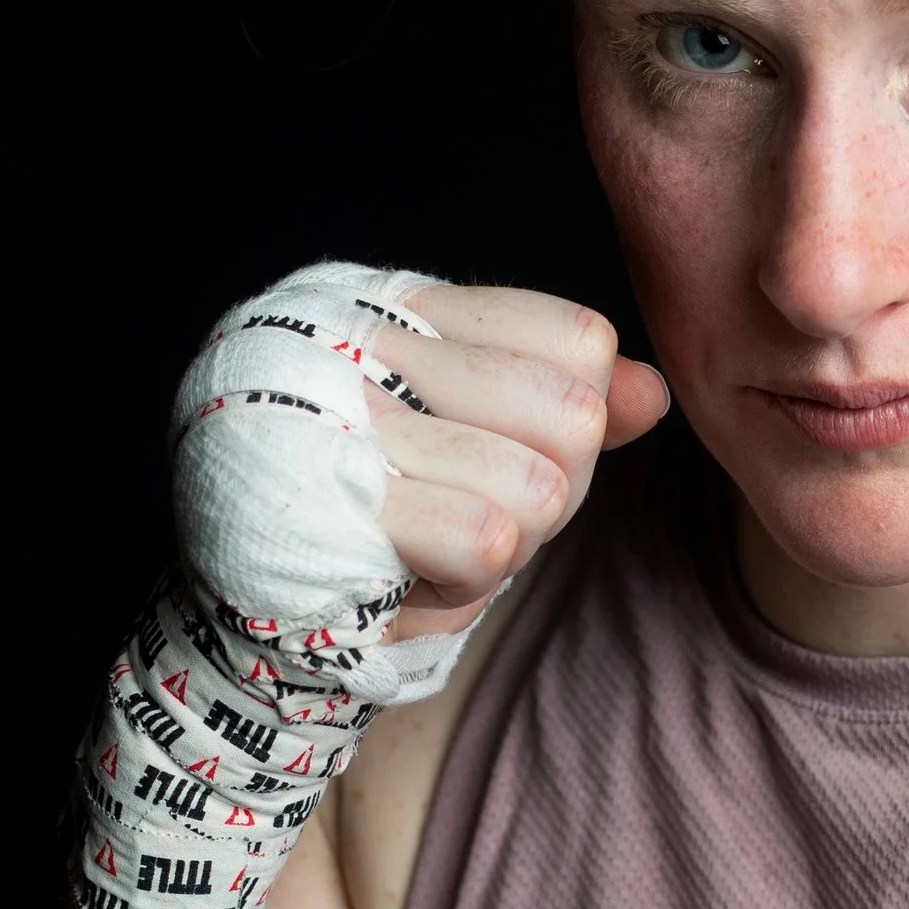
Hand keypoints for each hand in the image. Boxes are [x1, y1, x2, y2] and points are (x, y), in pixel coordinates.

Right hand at [366, 287, 672, 634]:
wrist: (256, 599)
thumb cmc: (382, 511)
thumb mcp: (482, 446)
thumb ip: (570, 405)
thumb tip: (652, 394)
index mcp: (411, 309)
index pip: (579, 341)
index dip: (576, 414)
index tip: (509, 448)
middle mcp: (373, 340)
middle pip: (573, 414)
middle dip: (546, 488)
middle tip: (470, 505)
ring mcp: (350, 416)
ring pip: (540, 489)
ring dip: (501, 544)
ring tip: (430, 537)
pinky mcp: (339, 503)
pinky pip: (488, 540)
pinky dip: (466, 575)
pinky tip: (410, 567)